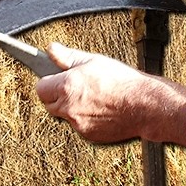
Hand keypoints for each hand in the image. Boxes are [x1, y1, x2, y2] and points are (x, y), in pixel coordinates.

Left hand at [35, 43, 185, 145]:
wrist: (145, 106)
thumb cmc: (122, 81)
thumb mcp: (93, 61)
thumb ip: (67, 56)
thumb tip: (50, 49)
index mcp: (66, 87)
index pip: (40, 88)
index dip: (49, 82)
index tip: (57, 78)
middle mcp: (68, 108)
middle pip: (49, 104)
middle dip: (57, 95)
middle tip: (75, 87)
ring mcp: (78, 124)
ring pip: (64, 116)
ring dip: (71, 108)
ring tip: (93, 98)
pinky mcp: (88, 135)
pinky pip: (78, 126)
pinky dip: (84, 119)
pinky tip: (100, 110)